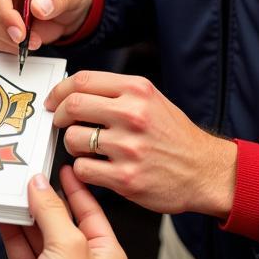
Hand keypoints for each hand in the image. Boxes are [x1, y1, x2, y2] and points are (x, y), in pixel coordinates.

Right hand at [0, 166, 127, 258]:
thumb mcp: (67, 245)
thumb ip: (52, 211)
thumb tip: (42, 186)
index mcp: (109, 257)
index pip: (93, 212)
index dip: (77, 189)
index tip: (64, 170)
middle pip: (66, 227)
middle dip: (47, 205)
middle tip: (31, 182)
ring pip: (44, 243)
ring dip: (28, 221)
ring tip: (15, 198)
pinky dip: (16, 241)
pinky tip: (6, 223)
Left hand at [45, 71, 236, 217]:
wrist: (204, 171)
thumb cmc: (175, 136)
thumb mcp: (152, 100)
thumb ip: (118, 92)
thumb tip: (77, 91)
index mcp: (138, 90)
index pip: (83, 80)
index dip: (60, 90)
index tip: (54, 100)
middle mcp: (133, 114)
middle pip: (73, 106)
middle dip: (60, 116)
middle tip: (61, 123)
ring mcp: (128, 147)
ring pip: (73, 139)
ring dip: (72, 145)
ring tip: (86, 149)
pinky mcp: (125, 178)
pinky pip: (83, 170)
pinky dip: (82, 170)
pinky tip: (94, 167)